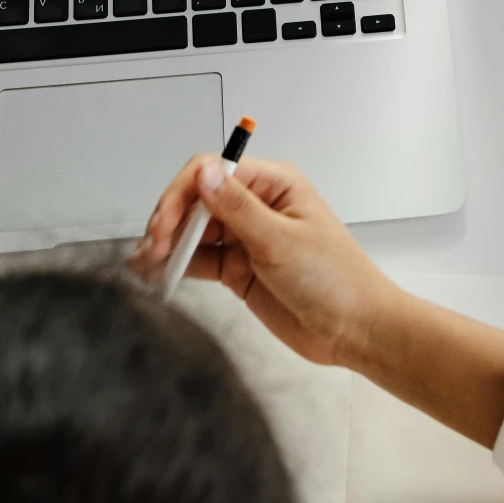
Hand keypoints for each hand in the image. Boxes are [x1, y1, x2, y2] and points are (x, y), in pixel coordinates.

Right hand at [129, 154, 503, 445]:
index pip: (214, 172)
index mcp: (274, 184)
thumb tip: (203, 173)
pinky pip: (200, 260)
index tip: (167, 223)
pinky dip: (178, 265)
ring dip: (169, 244)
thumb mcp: (282, 242)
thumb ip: (237, 209)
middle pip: (198, 199)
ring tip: (145, 263)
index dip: (184, 193)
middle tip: (153, 248)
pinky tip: (157, 272)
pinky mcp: (239, 269)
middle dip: (171, 220)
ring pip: (195, 231)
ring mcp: (247, 238)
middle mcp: (257, 205)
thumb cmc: (336, 281)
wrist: (357, 331)